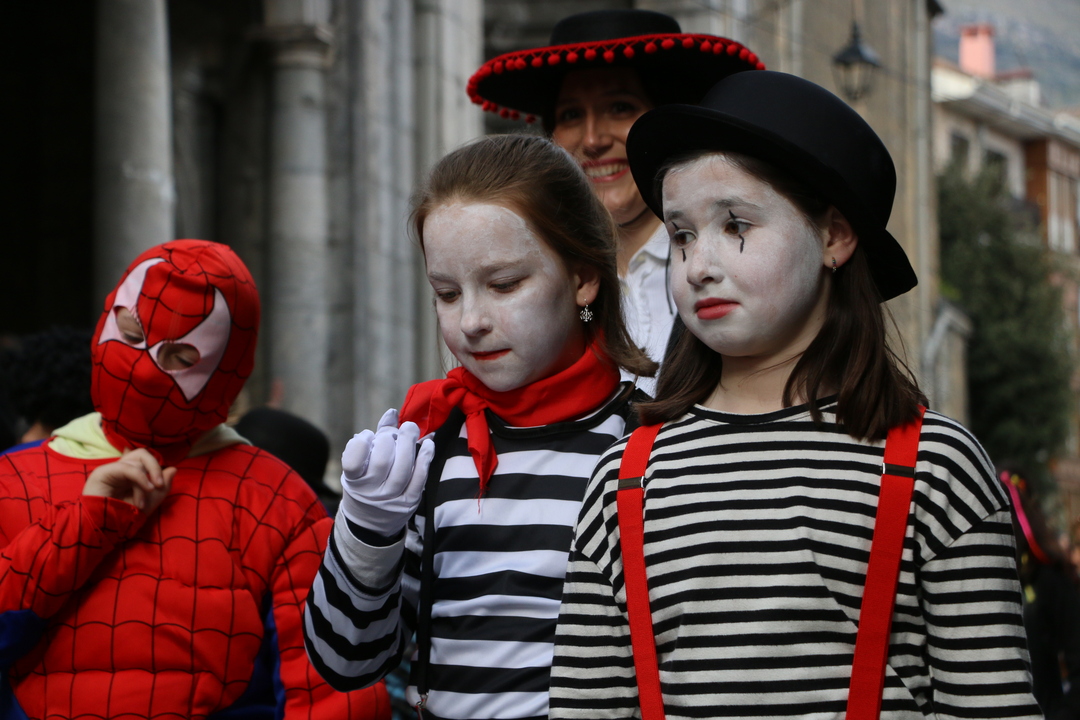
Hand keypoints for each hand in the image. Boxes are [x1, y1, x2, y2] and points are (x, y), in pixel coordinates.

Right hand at [83, 449, 175, 514]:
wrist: (108, 529)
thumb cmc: (127, 517)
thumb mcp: (152, 501)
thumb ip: (164, 485)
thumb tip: (173, 468)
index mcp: (129, 474)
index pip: (144, 459)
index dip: (155, 467)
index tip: (162, 484)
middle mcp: (119, 469)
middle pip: (141, 454)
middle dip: (155, 467)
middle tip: (159, 484)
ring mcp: (110, 470)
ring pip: (136, 464)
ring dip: (144, 484)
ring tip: (141, 502)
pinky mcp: (102, 473)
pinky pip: (127, 468)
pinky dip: (140, 478)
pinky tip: (146, 490)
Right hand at [339, 408, 435, 537]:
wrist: (371, 524)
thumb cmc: (366, 484)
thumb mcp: (362, 465)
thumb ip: (377, 437)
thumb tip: (392, 413)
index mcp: (354, 480)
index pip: (353, 460)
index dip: (361, 443)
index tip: (367, 435)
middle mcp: (371, 491)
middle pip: (382, 461)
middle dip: (390, 440)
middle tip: (396, 432)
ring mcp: (391, 498)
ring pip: (402, 470)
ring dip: (409, 445)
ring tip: (411, 429)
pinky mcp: (409, 502)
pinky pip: (419, 480)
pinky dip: (425, 460)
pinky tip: (428, 445)